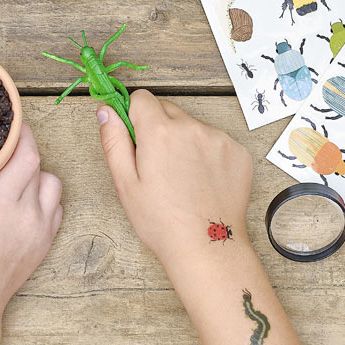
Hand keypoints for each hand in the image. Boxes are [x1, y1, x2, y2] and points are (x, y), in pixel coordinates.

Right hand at [0, 124, 62, 320]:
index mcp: (0, 203)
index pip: (27, 156)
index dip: (25, 137)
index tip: (14, 127)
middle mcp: (27, 213)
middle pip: (39, 167)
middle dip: (25, 155)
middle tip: (7, 150)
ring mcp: (41, 229)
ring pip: (54, 186)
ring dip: (38, 177)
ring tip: (15, 178)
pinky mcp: (47, 242)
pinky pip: (57, 208)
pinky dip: (45, 199)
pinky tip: (25, 200)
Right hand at [97, 90, 252, 263]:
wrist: (208, 245)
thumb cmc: (162, 221)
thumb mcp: (125, 183)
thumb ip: (114, 140)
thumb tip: (107, 110)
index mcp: (160, 132)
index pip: (142, 98)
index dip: (134, 115)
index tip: (135, 135)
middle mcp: (192, 128)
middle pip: (168, 110)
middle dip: (159, 129)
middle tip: (158, 164)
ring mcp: (219, 139)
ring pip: (193, 127)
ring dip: (185, 142)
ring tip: (183, 178)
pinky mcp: (238, 152)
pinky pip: (216, 142)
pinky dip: (208, 155)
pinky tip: (203, 182)